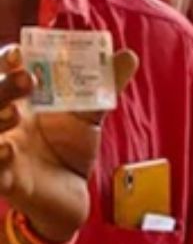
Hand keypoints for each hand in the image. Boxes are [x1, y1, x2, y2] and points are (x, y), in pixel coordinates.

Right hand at [0, 45, 138, 242]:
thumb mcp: (89, 114)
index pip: (6, 71)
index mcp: (22, 99)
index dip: (9, 59)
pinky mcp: (7, 180)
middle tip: (28, 79)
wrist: (71, 192)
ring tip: (14, 114)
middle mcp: (5, 121)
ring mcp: (2, 149)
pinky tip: (7, 152)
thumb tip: (129, 55)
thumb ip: (105, 85)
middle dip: (4, 85)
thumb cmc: (69, 147)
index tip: (22, 52)